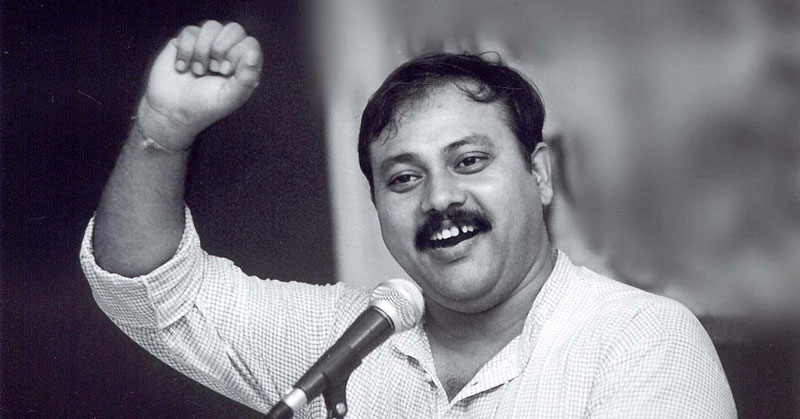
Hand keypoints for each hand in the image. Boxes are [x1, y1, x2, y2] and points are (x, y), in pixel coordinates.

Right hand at [136, 21, 262, 149]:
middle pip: (234, 29)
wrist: (170, 110)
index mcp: (242, 66)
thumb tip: (253, 54)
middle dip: (220, 48)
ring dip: (202, 50)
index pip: (250, 44)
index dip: (238, 53)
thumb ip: (246, 78)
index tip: (225, 72)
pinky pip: (190, 31)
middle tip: (213, 69)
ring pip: (211, 26)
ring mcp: (207, 45)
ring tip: (198, 71)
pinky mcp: (186, 42)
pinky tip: (182, 67)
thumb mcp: (229, 97)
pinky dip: (185, 50)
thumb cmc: (204, 106)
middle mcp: (227, 52)